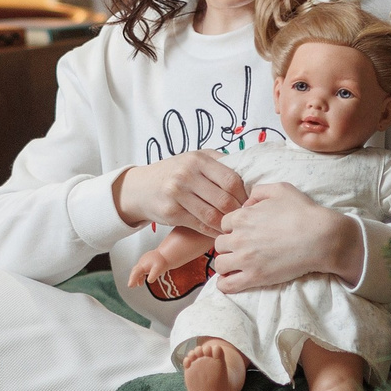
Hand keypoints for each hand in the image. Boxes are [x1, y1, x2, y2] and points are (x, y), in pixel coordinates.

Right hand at [113, 151, 245, 233]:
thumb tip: (249, 174)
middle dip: (237, 212)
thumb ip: (219, 163)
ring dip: (226, 224)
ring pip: (212, 215)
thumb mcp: (194, 159)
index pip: (231, 179)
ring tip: (233, 227)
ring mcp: (177, 194)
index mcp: (198, 159)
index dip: (244, 194)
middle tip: (244, 218)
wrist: (141, 187)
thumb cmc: (173, 173)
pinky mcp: (171, 212)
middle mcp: (186, 175)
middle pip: (224, 199)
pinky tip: (219, 232)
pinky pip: (200, 225)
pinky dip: (213, 231)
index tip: (249, 202)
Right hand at [131, 248, 170, 291]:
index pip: (135, 273)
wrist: (166, 254)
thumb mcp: (158, 270)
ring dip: (137, 277)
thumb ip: (153, 276)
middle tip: (131, 286)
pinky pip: (141, 269)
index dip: (132, 280)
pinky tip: (144, 278)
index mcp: (143, 265)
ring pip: (138, 270)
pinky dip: (141, 275)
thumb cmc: (162, 261)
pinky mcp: (147, 262)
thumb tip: (149, 281)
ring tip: (139, 284)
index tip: (130, 286)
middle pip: (134, 272)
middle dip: (132, 279)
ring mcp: (143, 261)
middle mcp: (141, 263)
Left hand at [210, 182, 359, 292]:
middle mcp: (239, 238)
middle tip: (243, 249)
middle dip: (229, 246)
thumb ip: (258, 192)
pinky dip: (225, 284)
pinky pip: (227, 285)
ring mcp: (245, 259)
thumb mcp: (281, 189)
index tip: (244, 233)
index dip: (234, 228)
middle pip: (220, 244)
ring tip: (237, 265)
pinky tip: (231, 280)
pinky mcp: (255, 277)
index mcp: (242, 217)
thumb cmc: (303, 212)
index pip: (224, 224)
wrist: (320, 238)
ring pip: (220, 264)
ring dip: (226, 264)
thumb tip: (246, 204)